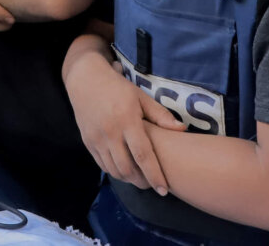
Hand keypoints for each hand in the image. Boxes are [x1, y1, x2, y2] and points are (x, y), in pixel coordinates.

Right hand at [66, 52, 184, 193]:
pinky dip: (115, 172)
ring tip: (140, 179)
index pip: (143, 155)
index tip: (164, 189)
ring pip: (114, 170)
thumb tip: (182, 129)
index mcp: (127, 120)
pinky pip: (102, 165)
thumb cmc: (118, 88)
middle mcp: (110, 132)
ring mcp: (96, 138)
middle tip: (153, 185)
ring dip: (129, 179)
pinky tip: (125, 171)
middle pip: (128, 168)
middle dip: (142, 182)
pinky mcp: (88, 142)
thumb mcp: (141, 97)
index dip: (154, 175)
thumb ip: (161, 115)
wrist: (85, 79)